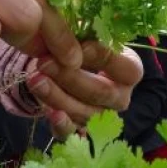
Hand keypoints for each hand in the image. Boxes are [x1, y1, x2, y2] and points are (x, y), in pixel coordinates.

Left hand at [25, 42, 143, 136]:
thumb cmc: (84, 44)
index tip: (79, 45)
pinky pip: (72, 133)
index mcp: (132, 72)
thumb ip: (88, 35)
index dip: (102, 57)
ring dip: (56, 96)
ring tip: (34, 79)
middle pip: (100, 92)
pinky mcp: (80, 129)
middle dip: (70, 77)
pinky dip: (61, 124)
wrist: (71, 65)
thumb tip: (77, 40)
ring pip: (82, 112)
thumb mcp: (90, 34)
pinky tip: (50, 112)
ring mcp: (101, 116)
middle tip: (44, 62)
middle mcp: (121, 98)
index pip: (125, 69)